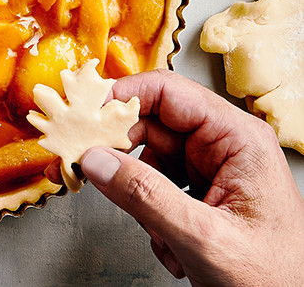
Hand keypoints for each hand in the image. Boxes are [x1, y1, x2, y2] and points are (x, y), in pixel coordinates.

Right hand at [78, 69, 303, 286]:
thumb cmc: (273, 281)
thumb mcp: (203, 238)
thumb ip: (145, 196)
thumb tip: (96, 159)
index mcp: (238, 138)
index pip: (169, 92)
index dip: (123, 95)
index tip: (86, 110)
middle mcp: (225, 145)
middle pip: (153, 123)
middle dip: (124, 152)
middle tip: (92, 166)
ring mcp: (213, 168)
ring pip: (150, 157)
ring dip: (142, 194)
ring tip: (159, 231)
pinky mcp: (203, 191)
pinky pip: (157, 183)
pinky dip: (152, 213)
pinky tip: (171, 243)